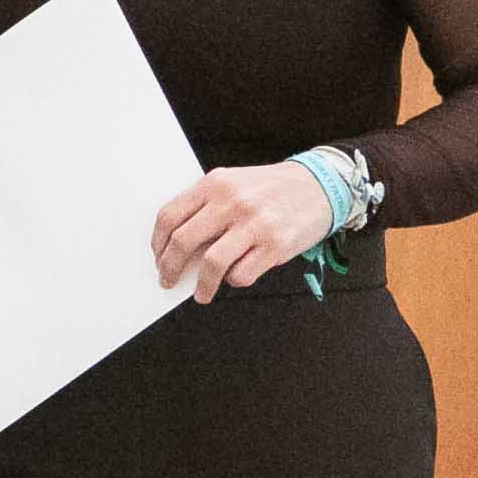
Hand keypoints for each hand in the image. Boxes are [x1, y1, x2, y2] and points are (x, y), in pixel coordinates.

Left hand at [152, 162, 336, 302]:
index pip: (170, 216)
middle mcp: (232, 201)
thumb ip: (207, 209)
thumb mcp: (234, 184)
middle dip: (169, 268)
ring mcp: (254, 224)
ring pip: (211, 265)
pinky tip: (236, 275)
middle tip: (167, 280)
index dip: (158, 243)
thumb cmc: (272, 189)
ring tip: (201, 294)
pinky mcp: (274, 245)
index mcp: (215, 183)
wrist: (320, 186)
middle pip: (183, 242)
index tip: (158, 257)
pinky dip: (234, 280)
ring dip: (201, 287)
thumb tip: (180, 250)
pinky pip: (241, 275)